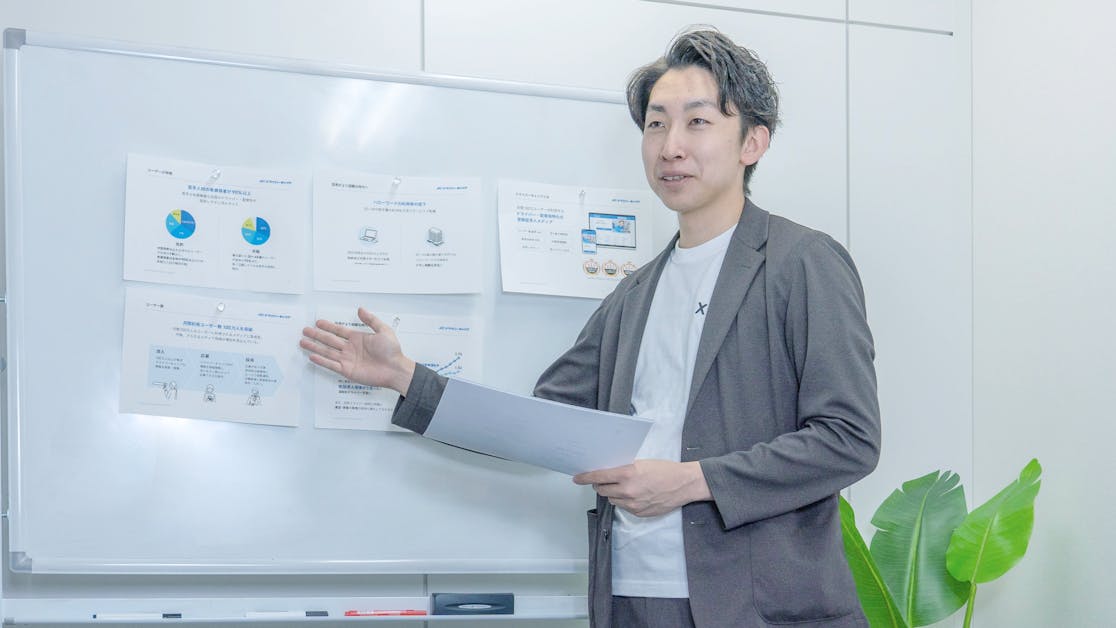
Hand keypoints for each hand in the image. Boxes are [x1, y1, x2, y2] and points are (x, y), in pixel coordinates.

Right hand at [300, 307, 415, 393]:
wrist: (395, 369)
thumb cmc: (393, 352)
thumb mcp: (384, 330)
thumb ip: (371, 320)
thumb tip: (361, 309)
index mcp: (358, 339)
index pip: (339, 331)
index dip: (328, 326)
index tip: (318, 322)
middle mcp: (351, 349)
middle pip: (329, 340)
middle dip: (317, 335)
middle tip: (305, 330)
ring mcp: (348, 360)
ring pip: (327, 351)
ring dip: (315, 347)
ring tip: (303, 342)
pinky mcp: (347, 370)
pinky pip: (331, 364)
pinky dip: (321, 361)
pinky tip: (313, 356)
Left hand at [573, 459, 711, 516]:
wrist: (684, 484)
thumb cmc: (665, 470)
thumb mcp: (641, 463)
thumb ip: (623, 468)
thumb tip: (607, 471)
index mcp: (628, 474)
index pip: (599, 476)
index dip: (585, 477)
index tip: (577, 478)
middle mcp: (628, 490)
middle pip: (602, 490)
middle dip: (600, 485)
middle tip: (603, 480)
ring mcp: (633, 504)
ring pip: (612, 500)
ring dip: (612, 493)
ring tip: (623, 486)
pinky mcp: (639, 513)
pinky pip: (623, 507)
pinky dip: (624, 500)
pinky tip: (633, 494)